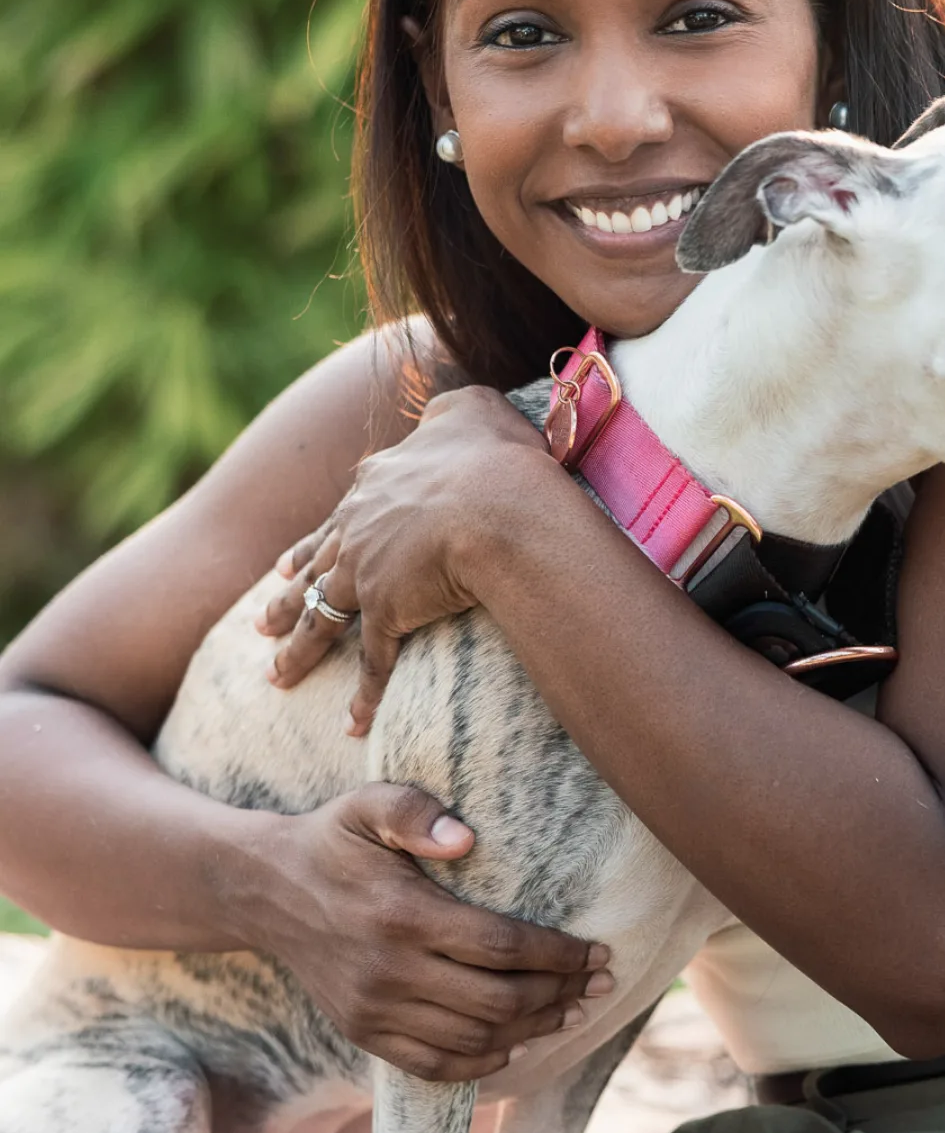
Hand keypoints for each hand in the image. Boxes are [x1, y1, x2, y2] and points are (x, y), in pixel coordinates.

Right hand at [250, 782, 611, 1080]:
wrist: (265, 891)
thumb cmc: (332, 841)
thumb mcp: (368, 804)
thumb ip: (414, 811)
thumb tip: (466, 838)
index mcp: (403, 916)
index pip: (502, 948)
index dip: (560, 956)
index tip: (598, 952)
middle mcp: (390, 972)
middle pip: (499, 1001)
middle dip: (561, 994)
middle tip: (600, 983)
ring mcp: (375, 1010)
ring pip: (475, 1039)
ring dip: (534, 1030)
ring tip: (571, 1010)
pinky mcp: (363, 1033)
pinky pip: (434, 1065)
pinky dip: (482, 1064)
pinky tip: (515, 1045)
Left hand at [258, 386, 557, 733]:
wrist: (495, 504)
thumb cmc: (494, 454)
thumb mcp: (473, 409)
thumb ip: (454, 409)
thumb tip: (452, 407)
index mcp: (376, 485)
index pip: (338, 518)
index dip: (313, 542)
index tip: (287, 563)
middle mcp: (358, 529)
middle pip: (311, 570)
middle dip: (285, 597)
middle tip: (261, 621)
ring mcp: (365, 573)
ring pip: (320, 619)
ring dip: (298, 651)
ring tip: (276, 676)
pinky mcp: (386, 613)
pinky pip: (371, 665)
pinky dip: (361, 698)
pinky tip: (350, 725)